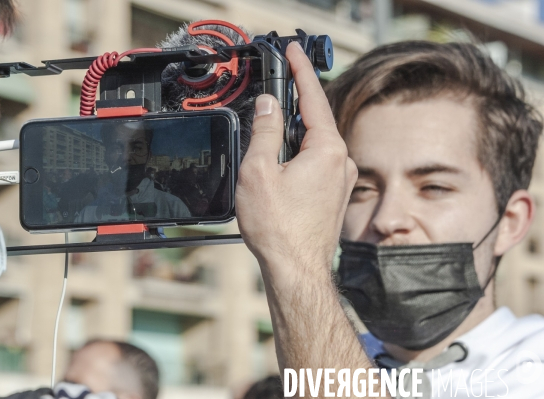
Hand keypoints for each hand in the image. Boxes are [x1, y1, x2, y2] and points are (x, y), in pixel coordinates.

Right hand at [236, 42, 356, 278]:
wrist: (296, 270)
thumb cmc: (279, 228)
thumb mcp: (259, 171)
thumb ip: (264, 132)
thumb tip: (268, 106)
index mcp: (327, 150)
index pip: (313, 98)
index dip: (300, 71)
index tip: (294, 52)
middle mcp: (342, 162)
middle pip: (315, 119)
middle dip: (294, 104)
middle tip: (276, 89)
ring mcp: (342, 180)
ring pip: (316, 142)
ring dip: (294, 133)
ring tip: (271, 134)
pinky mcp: (336, 195)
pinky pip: (318, 161)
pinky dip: (300, 153)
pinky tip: (282, 163)